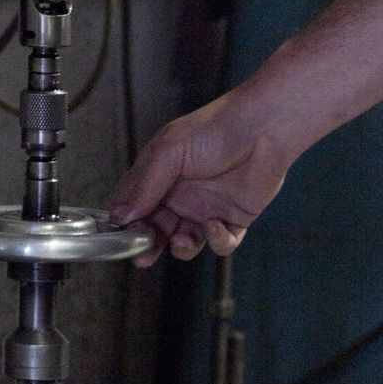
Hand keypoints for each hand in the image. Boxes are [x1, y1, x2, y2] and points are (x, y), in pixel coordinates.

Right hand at [107, 91, 298, 262]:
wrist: (263, 128)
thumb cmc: (215, 128)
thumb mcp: (169, 152)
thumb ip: (144, 186)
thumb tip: (119, 215)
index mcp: (160, 176)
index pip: (133, 207)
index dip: (124, 224)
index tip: (119, 238)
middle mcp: (181, 195)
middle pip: (157, 230)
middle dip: (149, 245)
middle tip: (143, 255)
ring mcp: (207, 208)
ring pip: (187, 243)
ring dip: (182, 248)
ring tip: (182, 240)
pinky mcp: (235, 218)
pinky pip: (222, 243)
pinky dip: (217, 242)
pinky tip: (215, 225)